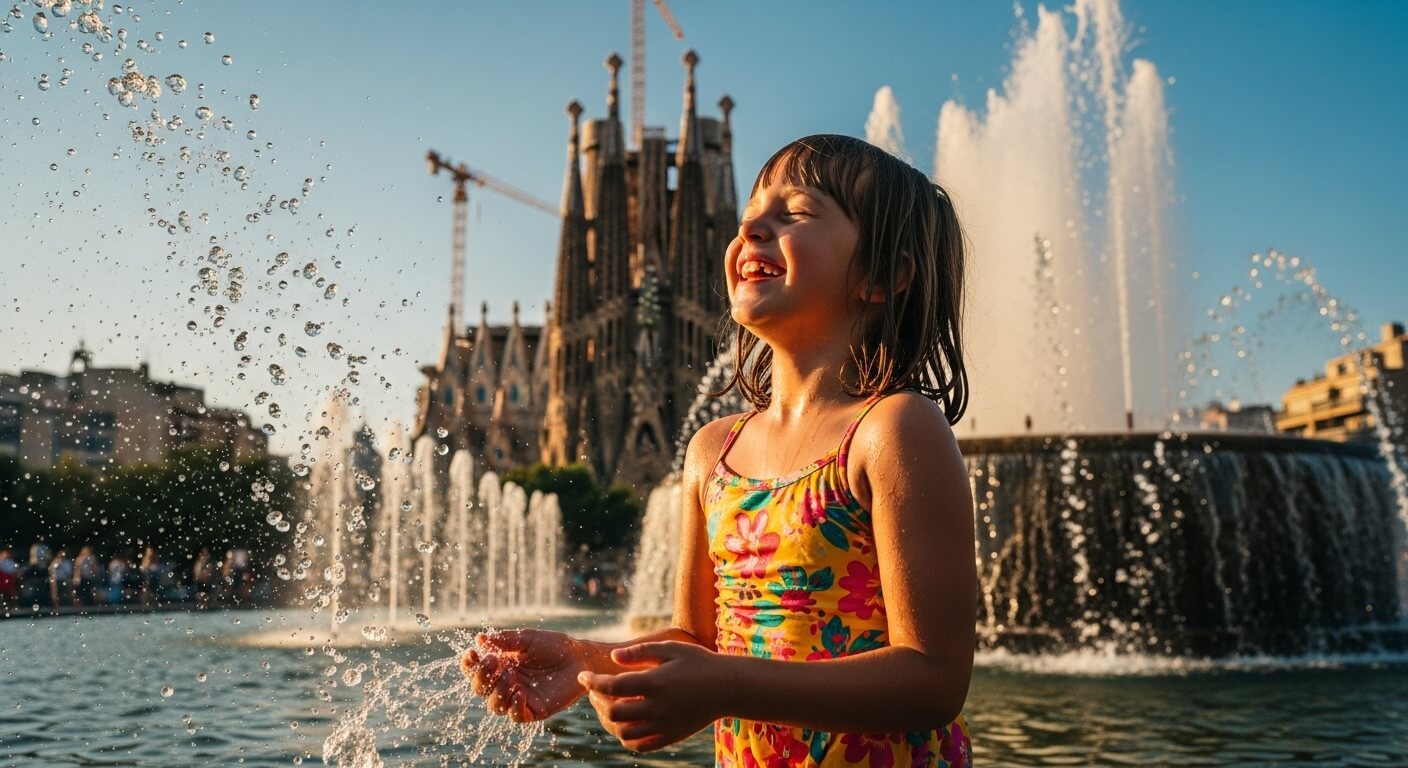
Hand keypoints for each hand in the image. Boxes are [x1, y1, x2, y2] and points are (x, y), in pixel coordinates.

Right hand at [460, 628, 587, 721]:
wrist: (579, 658)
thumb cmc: (554, 646)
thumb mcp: (527, 639)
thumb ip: (504, 640)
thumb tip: (479, 639)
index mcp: (501, 666)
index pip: (476, 670)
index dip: (469, 665)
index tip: (471, 653)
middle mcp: (506, 684)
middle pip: (480, 689)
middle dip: (482, 676)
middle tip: (494, 661)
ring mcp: (518, 698)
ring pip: (494, 706)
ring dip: (497, 692)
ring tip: (510, 676)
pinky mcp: (533, 710)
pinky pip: (516, 716)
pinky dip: (514, 706)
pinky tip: (520, 692)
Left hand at [577, 641, 722, 752]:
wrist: (729, 688)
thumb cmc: (699, 663)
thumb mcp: (671, 649)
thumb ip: (640, 652)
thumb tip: (613, 657)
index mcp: (655, 682)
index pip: (611, 686)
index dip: (592, 682)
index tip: (583, 677)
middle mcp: (657, 707)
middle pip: (613, 712)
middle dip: (598, 701)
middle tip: (596, 691)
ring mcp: (663, 725)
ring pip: (623, 732)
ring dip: (609, 721)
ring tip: (608, 707)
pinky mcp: (670, 737)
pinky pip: (639, 745)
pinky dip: (625, 737)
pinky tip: (625, 723)